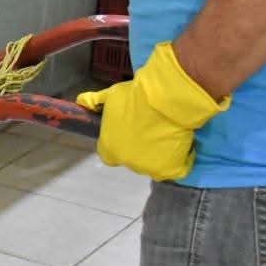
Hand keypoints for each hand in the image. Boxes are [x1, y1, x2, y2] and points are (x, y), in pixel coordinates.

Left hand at [76, 42, 229, 180]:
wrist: (163, 99)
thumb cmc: (134, 97)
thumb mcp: (110, 95)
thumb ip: (94, 101)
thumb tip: (81, 102)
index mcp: (109, 148)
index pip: (108, 154)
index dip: (118, 145)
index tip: (128, 134)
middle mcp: (127, 162)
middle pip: (132, 159)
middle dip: (139, 148)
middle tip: (150, 131)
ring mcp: (149, 168)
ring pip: (154, 165)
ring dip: (159, 154)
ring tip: (167, 136)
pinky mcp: (170, 170)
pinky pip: (177, 169)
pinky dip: (181, 160)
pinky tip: (183, 147)